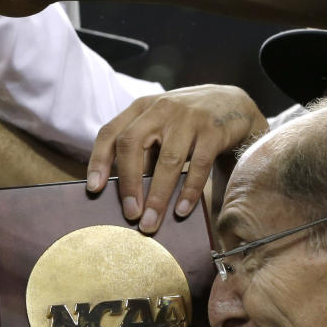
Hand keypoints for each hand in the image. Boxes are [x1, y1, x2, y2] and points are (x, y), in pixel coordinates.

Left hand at [86, 84, 268, 232]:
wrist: (233, 104)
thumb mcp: (158, 127)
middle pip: (132, 144)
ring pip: (167, 160)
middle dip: (128, 183)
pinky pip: (199, 164)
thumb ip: (141, 151)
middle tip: (129, 213)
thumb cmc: (185, 123)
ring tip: (151, 222)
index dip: (98, 160)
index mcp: (140, 109)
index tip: (94, 189)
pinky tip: (180, 211)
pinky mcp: (214, 130)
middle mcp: (160, 109)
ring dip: (157, 196)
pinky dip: (188, 191)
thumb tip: (125, 194)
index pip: (110, 133)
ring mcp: (187, 118)